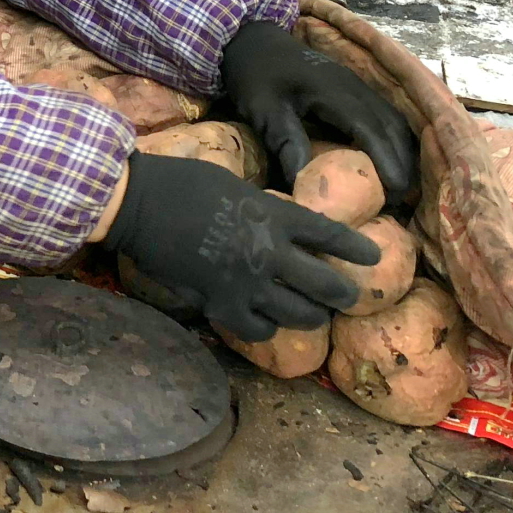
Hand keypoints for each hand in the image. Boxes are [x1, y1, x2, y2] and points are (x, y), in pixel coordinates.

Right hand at [99, 154, 381, 340]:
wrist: (139, 204)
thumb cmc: (182, 182)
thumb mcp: (234, 185)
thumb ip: (264, 209)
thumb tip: (280, 226)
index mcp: (274, 216)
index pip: (330, 235)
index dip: (356, 248)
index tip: (372, 257)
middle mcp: (270, 253)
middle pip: (326, 285)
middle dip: (343, 293)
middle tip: (346, 296)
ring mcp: (248, 283)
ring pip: (300, 315)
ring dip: (312, 316)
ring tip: (313, 314)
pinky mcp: (222, 303)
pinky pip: (260, 329)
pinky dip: (268, 328)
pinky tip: (265, 322)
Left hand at [221, 20, 416, 197]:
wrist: (251, 39)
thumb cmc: (254, 74)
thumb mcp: (263, 109)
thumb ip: (285, 142)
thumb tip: (303, 184)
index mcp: (334, 91)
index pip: (371, 129)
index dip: (387, 159)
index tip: (397, 190)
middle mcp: (354, 86)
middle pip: (391, 125)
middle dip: (401, 161)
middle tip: (400, 198)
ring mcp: (356, 84)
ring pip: (393, 118)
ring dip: (401, 149)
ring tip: (399, 184)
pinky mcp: (353, 87)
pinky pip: (384, 113)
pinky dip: (393, 137)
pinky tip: (390, 157)